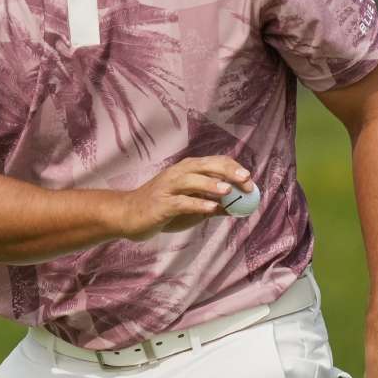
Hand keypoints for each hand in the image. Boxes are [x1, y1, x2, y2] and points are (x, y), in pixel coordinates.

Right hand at [119, 156, 253, 240]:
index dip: (233, 168)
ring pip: (191, 180)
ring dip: (210, 184)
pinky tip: (211, 207)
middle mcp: (177, 173)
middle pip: (205, 166)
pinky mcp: (160, 203)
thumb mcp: (190, 206)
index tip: (249, 180)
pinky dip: (197, 203)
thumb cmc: (161, 209)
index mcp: (186, 170)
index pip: (213, 162)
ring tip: (228, 190)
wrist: (127, 215)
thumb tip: (238, 208)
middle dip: (226, 171)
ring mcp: (167, 187)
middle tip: (245, 179)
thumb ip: (212, 204)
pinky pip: (181, 202)